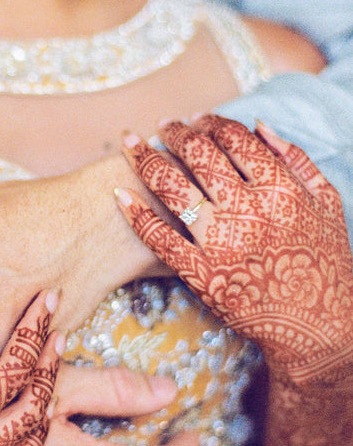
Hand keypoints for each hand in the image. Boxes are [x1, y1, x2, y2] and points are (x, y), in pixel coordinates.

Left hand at [117, 115, 352, 384]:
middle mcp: (248, 210)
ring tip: (131, 144)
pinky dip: (136, 214)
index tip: (197, 119)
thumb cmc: (324, 261)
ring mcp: (220, 242)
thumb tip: (259, 125)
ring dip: (146, 159)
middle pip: (198, 155)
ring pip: (171, 187)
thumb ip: (296, 160)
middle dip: (175, 133)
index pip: (235, 140)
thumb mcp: (327, 203)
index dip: (211, 122)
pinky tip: (119, 195)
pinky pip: (158, 238)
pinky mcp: (200, 272)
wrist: (317, 326)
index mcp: (280, 190)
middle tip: (163, 126)